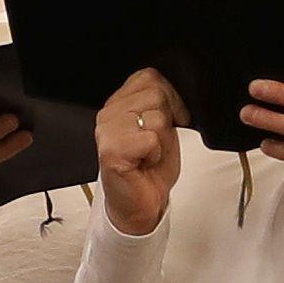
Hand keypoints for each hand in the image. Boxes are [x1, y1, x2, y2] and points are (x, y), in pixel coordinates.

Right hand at [94, 70, 184, 235]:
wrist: (140, 205)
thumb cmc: (150, 168)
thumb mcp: (160, 127)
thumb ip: (161, 102)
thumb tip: (176, 90)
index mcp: (118, 102)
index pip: (149, 77)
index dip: (171, 97)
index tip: (171, 119)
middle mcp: (108, 113)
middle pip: (156, 94)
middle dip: (167, 122)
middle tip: (155, 144)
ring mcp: (107, 131)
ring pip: (156, 117)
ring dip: (162, 141)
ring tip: (148, 154)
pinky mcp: (111, 150)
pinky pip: (150, 139)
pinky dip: (155, 155)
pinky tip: (143, 163)